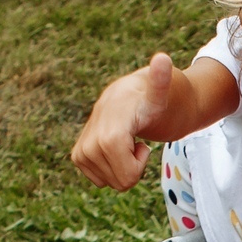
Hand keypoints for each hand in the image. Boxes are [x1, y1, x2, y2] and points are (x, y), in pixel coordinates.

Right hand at [71, 53, 175, 188]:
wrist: (136, 96)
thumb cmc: (156, 98)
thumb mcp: (164, 92)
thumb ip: (161, 80)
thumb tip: (162, 58)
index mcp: (111, 123)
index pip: (126, 172)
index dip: (138, 164)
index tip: (142, 143)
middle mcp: (92, 134)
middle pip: (120, 181)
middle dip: (135, 167)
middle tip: (137, 143)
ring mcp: (82, 146)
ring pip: (110, 183)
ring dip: (125, 168)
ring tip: (128, 142)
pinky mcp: (78, 154)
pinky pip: (98, 181)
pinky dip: (112, 171)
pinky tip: (117, 149)